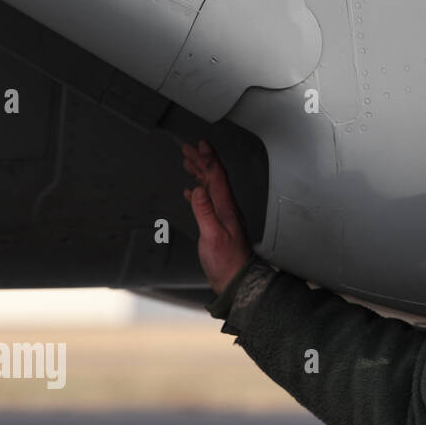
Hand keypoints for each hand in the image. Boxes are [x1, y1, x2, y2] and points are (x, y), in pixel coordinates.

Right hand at [182, 139, 252, 295]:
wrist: (237, 280)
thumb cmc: (227, 262)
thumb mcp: (212, 236)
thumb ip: (204, 212)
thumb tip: (198, 189)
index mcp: (226, 208)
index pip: (217, 177)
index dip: (209, 159)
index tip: (200, 144)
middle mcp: (227, 209)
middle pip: (214, 178)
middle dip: (202, 161)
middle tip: (188, 148)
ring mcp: (224, 216)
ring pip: (211, 188)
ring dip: (200, 173)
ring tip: (188, 163)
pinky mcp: (219, 225)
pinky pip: (208, 202)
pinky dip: (199, 193)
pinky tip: (192, 192)